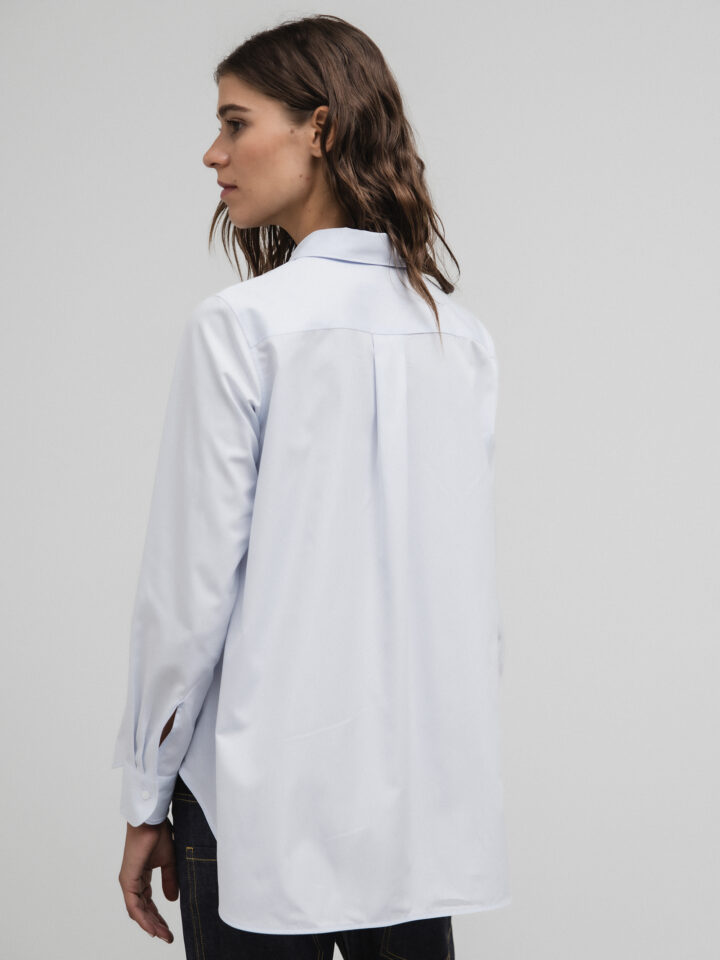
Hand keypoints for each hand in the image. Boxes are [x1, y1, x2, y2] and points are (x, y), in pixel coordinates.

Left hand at [118, 818, 177, 942]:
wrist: (152, 820)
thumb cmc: (159, 834)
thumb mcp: (169, 862)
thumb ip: (169, 880)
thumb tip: (171, 900)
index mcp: (141, 876)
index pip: (149, 902)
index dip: (159, 916)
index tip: (169, 929)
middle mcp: (133, 881)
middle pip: (144, 909)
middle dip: (156, 924)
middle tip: (168, 937)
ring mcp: (129, 881)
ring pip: (138, 910)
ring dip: (151, 924)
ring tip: (163, 935)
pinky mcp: (128, 880)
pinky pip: (134, 905)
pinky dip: (143, 918)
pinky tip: (152, 928)